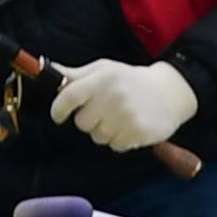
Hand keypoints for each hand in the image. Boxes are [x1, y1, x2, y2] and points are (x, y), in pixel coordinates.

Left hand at [50, 57, 198, 151]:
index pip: (69, 96)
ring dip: (105, 131)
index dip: (58, 109)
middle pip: (82, 123)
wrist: (169, 91)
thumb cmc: (130, 80)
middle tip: (105, 110)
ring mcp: (127, 115)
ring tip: (120, 117)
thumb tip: (47, 70)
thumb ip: (75, 74)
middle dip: (89, 120)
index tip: (58, 115)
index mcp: (102, 78)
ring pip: (98, 137)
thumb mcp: (104, 70)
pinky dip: (121, 140)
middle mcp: (114, 96)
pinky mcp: (139, 132)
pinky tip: (130, 125)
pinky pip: (115, 146)